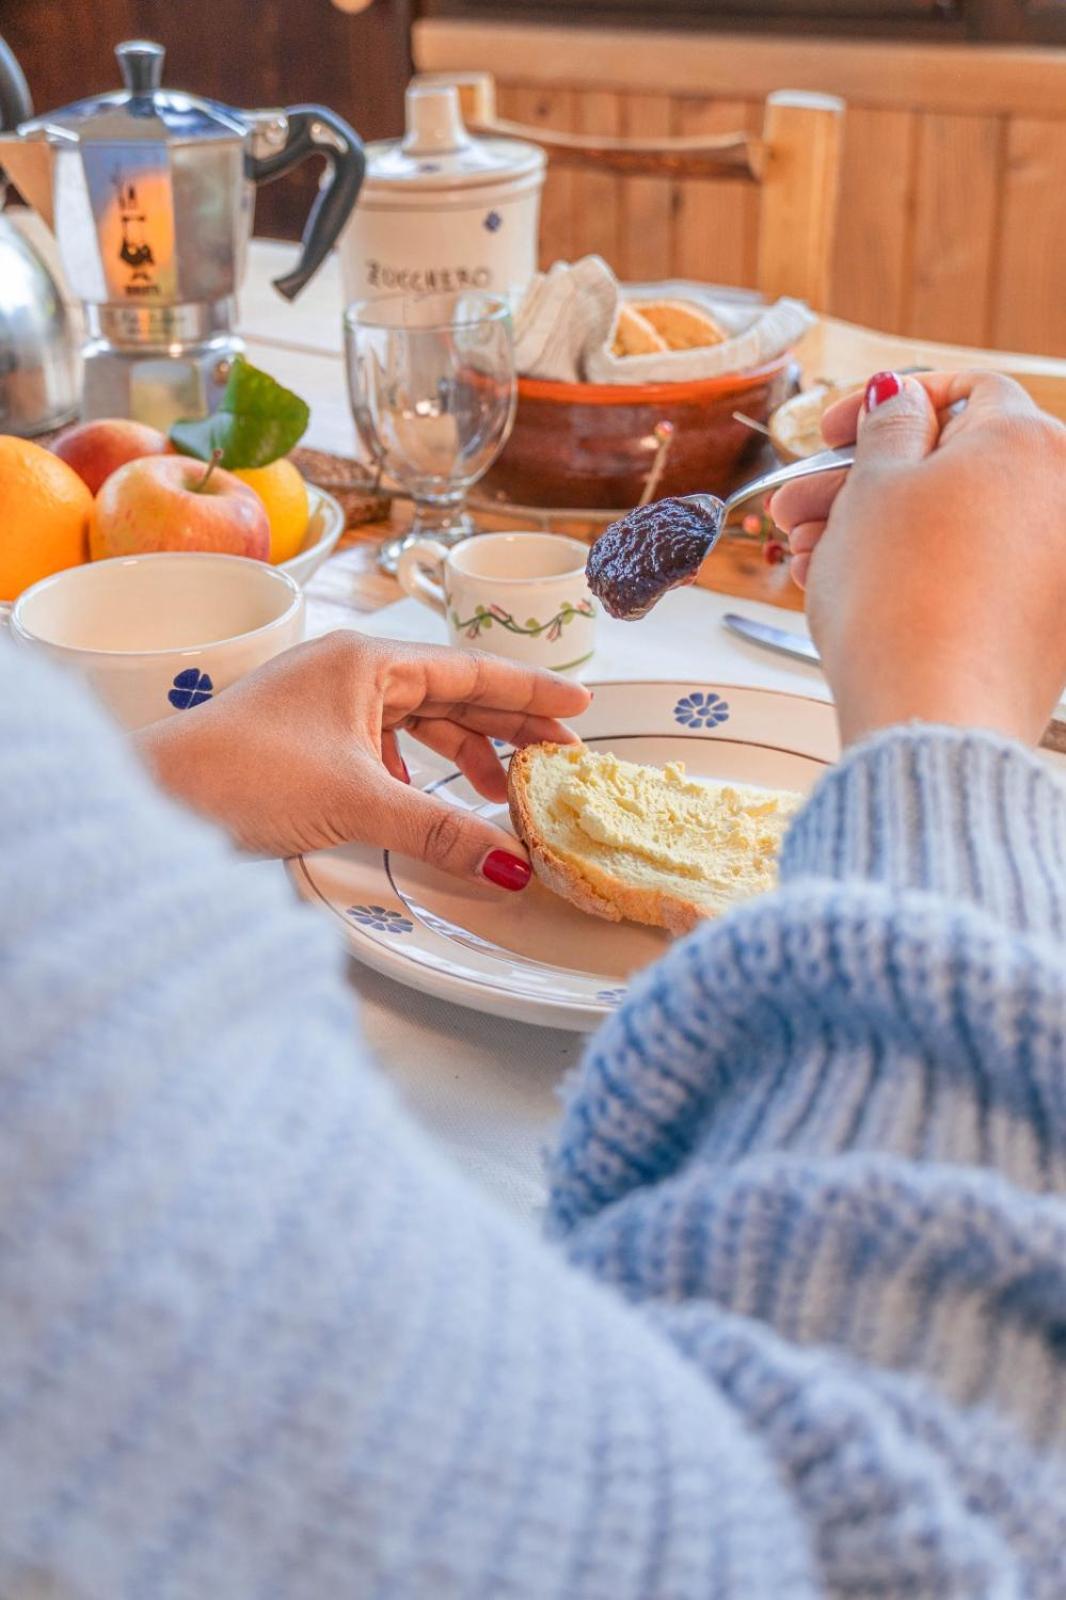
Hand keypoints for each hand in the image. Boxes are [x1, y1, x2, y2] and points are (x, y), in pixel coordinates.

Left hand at [135, 631, 589, 884]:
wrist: (151, 798)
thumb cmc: (242, 776)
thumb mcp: (358, 801)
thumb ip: (441, 830)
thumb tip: (510, 867)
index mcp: (367, 662)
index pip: (470, 669)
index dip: (529, 691)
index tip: (579, 707)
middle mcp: (348, 672)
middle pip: (449, 693)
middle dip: (506, 726)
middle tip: (559, 757)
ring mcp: (324, 705)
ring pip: (416, 723)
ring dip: (462, 755)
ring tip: (503, 793)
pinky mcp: (306, 739)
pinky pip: (382, 747)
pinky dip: (416, 773)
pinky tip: (426, 801)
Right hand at [767, 370, 1065, 746]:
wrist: (932, 717)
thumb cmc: (900, 597)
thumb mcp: (875, 487)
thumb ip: (888, 425)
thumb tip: (902, 397)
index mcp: (1030, 442)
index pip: (964, 391)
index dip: (886, 404)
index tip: (834, 432)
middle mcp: (1063, 497)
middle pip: (951, 467)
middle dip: (861, 482)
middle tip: (797, 510)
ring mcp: (1058, 565)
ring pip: (954, 525)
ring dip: (874, 533)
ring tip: (809, 561)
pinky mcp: (1044, 624)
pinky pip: (973, 573)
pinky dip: (916, 573)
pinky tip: (853, 592)